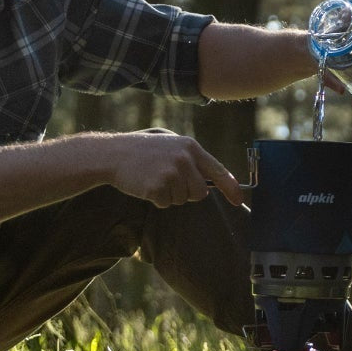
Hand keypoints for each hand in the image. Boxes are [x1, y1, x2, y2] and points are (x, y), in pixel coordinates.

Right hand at [102, 131, 244, 208]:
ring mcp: (171, 173)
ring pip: (183, 200)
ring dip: (170, 195)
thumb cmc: (145, 152)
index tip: (239, 201)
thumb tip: (214, 182)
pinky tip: (146, 185)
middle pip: (200, 192)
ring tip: (155, 179)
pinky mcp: (157, 186)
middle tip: (168, 181)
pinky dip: (156, 199)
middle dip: (187, 193)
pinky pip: (165, 203)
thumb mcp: (173, 147)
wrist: (113, 153)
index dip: (231, 189)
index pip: (219, 171)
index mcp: (191, 147)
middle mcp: (185, 159)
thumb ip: (193, 161)